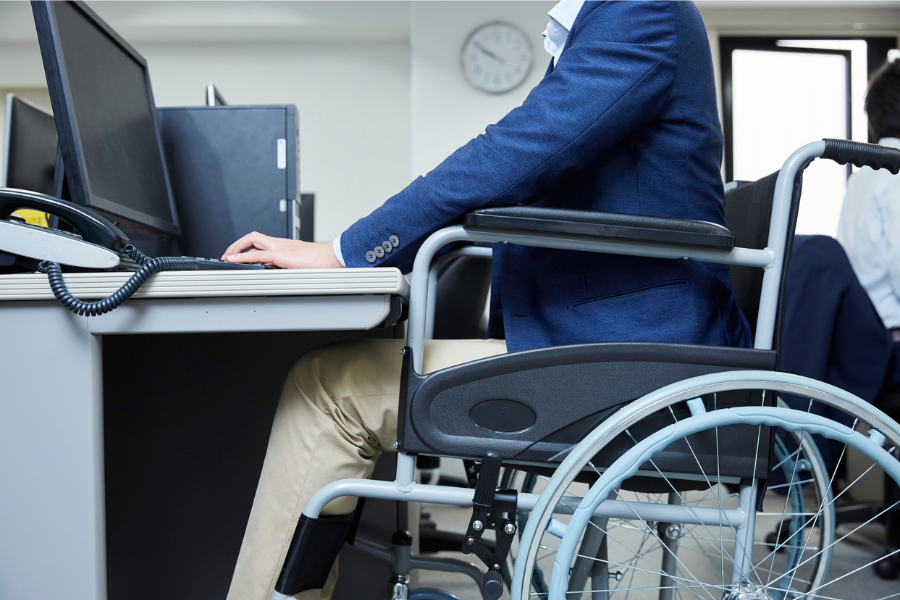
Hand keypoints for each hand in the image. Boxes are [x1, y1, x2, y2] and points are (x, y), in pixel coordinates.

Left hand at [221, 232, 343, 268]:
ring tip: (228, 257)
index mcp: (285, 246)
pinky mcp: (283, 255)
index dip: (245, 247)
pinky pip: (258, 255)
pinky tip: (235, 260)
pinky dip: (244, 257)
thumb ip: (288, 267)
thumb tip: (278, 273)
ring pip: (252, 241)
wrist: (334, 258)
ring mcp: (281, 248)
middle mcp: (281, 244)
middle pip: (253, 237)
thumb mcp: (301, 264)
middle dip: (237, 245)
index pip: (260, 242)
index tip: (237, 256)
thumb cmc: (323, 262)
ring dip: (236, 248)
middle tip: (228, 255)